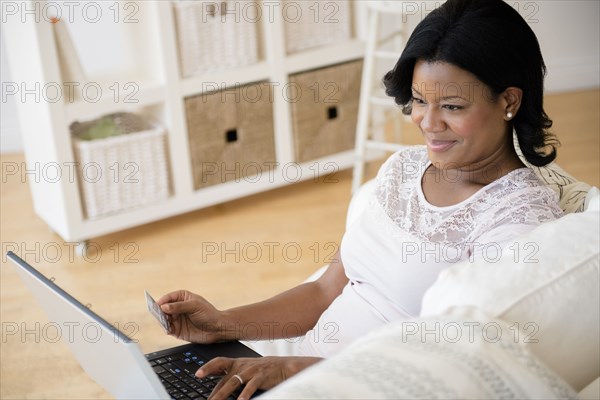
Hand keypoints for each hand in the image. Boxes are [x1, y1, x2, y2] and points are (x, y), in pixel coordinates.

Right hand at [157, 290, 233, 342]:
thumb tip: (164, 307)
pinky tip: (169, 329)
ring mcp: (176, 319)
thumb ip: (179, 306)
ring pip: (163, 319)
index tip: (157, 305)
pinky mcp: (177, 330)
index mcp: (181, 297)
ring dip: (162, 321)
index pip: (168, 298)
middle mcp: (177, 308)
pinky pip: (167, 329)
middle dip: (160, 312)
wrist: (217, 328)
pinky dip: (166, 329)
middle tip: (159, 315)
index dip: (162, 301)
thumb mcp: (194, 306)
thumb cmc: (208, 313)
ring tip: (165, 322)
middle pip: (163, 309)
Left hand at [197, 356, 321, 399]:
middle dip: (214, 392)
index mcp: (236, 363)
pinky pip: (251, 386)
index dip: (208, 367)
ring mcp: (251, 371)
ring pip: (233, 383)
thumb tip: (212, 385)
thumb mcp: (243, 369)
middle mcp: (242, 366)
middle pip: (224, 379)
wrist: (282, 366)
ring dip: (223, 394)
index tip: (197, 374)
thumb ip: (228, 375)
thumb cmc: (260, 370)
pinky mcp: (261, 377)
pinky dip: (245, 394)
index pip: (219, 363)